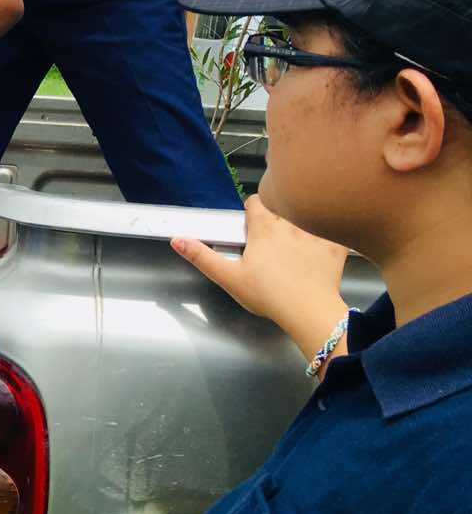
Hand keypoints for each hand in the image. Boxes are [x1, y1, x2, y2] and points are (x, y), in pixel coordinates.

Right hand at [172, 195, 350, 355]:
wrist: (309, 312)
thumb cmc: (267, 295)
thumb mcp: (229, 278)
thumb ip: (201, 257)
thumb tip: (177, 239)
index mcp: (264, 227)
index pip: (256, 201)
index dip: (252, 211)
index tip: (251, 226)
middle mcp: (291, 223)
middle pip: (282, 207)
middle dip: (278, 216)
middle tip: (274, 239)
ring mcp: (316, 233)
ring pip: (307, 217)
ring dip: (303, 224)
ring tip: (298, 246)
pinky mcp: (336, 247)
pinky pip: (334, 233)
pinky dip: (331, 238)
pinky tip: (325, 252)